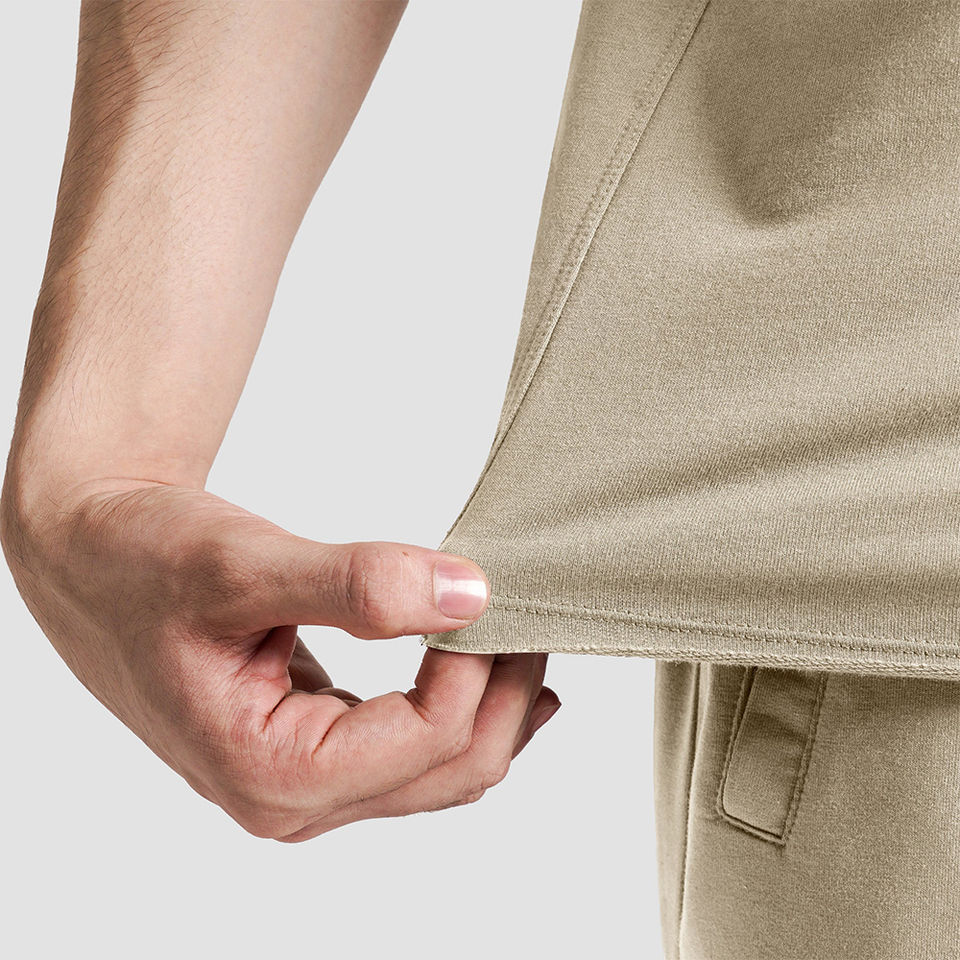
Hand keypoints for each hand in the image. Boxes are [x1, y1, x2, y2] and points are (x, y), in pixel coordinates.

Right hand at [0, 481, 559, 841]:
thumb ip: (357, 584)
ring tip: (525, 637)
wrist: (98, 560)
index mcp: (269, 773)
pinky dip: (465, 715)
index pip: (424, 740)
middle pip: (448, 771)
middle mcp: (291, 800)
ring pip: (440, 773)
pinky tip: (494, 678)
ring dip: (495, 708)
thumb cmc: (145, 561)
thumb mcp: (241, 566)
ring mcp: (306, 786)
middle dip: (505, 694)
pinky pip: (416, 758)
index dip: (480, 668)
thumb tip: (468, 596)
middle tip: (535, 612)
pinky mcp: (316, 754)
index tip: (502, 595)